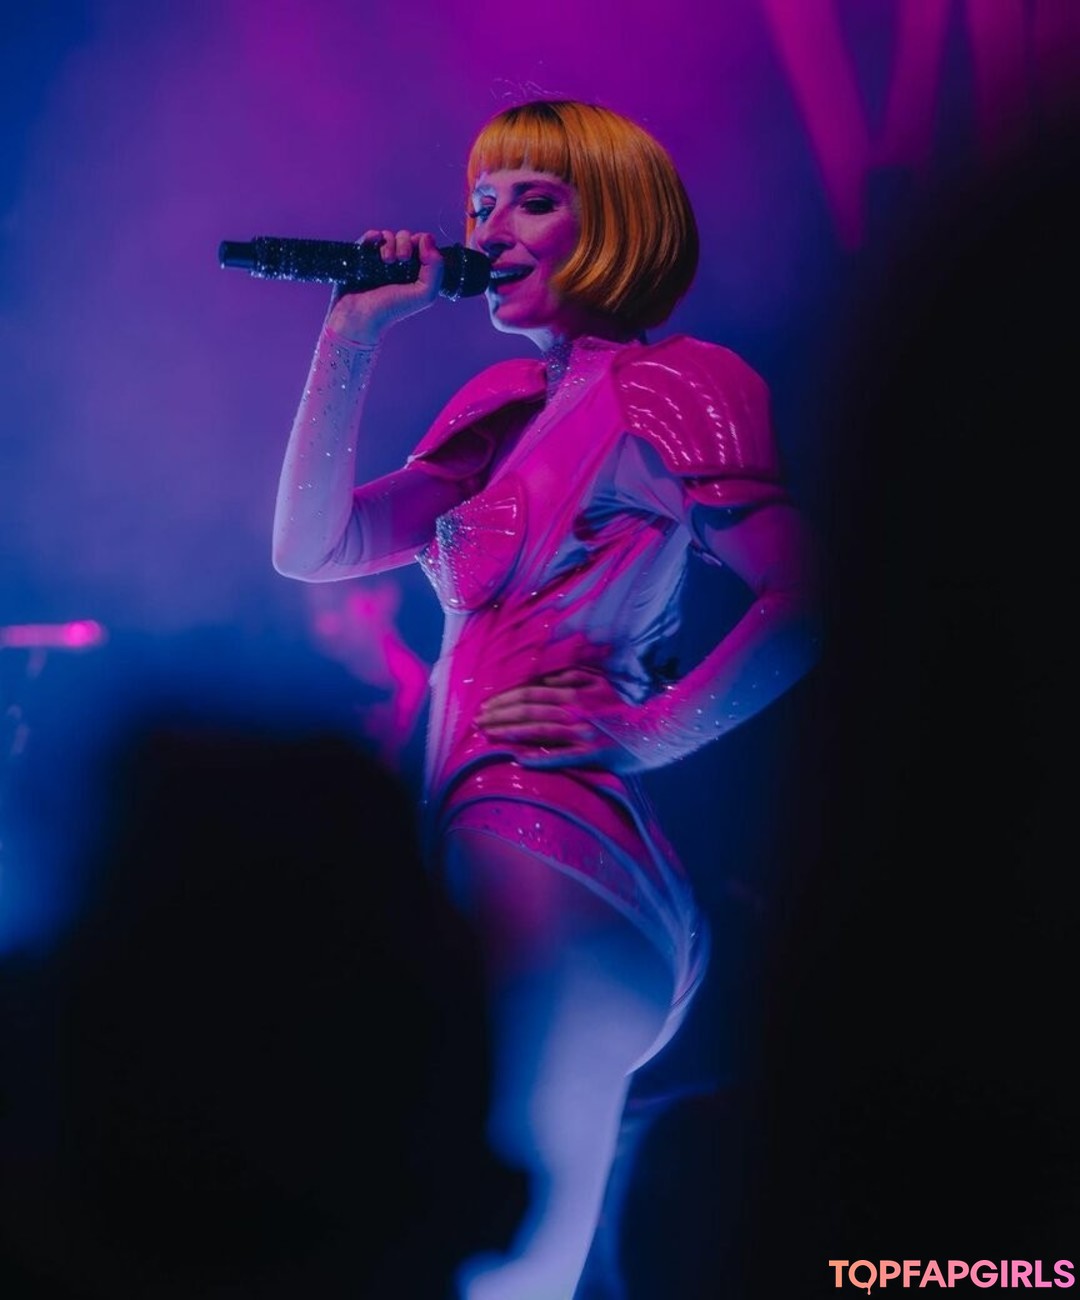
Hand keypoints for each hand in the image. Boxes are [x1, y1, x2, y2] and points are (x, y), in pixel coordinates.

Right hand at [326, 229, 443, 345]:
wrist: (359, 316)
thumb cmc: (392, 310)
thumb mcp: (424, 295)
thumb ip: (436, 269)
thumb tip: (427, 238)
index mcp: (415, 271)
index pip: (423, 245)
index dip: (423, 244)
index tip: (419, 255)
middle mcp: (398, 264)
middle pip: (407, 237)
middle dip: (406, 243)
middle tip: (402, 259)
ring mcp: (379, 259)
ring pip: (389, 235)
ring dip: (390, 243)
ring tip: (387, 261)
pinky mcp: (362, 255)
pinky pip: (370, 236)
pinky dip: (374, 236)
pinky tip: (375, 244)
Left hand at [475, 667, 644, 772]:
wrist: (653, 731)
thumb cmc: (621, 708)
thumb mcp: (598, 682)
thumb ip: (570, 676)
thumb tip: (543, 678)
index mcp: (574, 693)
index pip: (530, 693)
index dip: (504, 699)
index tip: (484, 706)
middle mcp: (575, 711)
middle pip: (528, 710)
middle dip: (498, 716)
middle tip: (476, 722)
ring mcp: (582, 735)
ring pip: (537, 731)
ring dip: (508, 733)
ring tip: (486, 735)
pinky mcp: (591, 756)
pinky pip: (560, 757)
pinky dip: (538, 759)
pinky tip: (517, 760)